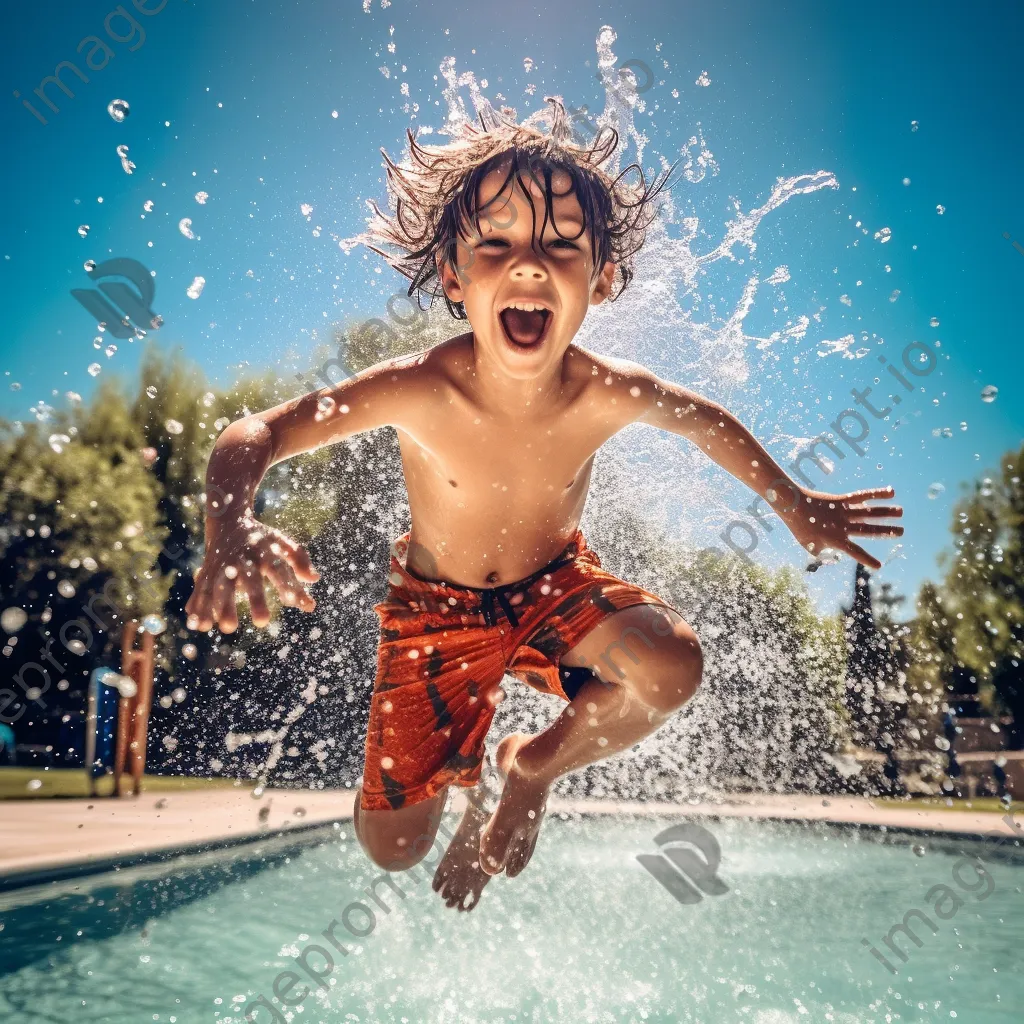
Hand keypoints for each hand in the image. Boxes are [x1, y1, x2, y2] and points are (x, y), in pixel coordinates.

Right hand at [184, 510, 319, 633]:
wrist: (228, 522)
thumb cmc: (262, 540)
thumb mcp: (282, 543)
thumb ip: (299, 560)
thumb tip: (314, 579)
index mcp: (264, 551)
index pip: (279, 569)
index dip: (288, 585)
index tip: (297, 603)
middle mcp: (243, 559)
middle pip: (250, 579)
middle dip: (256, 599)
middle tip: (263, 622)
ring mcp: (223, 565)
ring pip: (222, 586)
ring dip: (223, 607)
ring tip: (228, 628)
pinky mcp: (207, 572)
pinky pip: (201, 590)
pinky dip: (198, 607)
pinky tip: (197, 626)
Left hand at [781, 485, 902, 570]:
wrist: (793, 506)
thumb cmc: (800, 528)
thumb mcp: (809, 546)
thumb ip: (823, 554)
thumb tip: (834, 558)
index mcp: (836, 540)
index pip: (855, 552)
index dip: (867, 559)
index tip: (878, 566)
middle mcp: (843, 526)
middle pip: (868, 529)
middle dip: (886, 531)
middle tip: (901, 532)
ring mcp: (844, 512)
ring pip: (868, 512)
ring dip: (886, 512)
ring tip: (901, 512)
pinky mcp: (842, 500)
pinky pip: (862, 496)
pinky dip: (876, 494)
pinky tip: (890, 492)